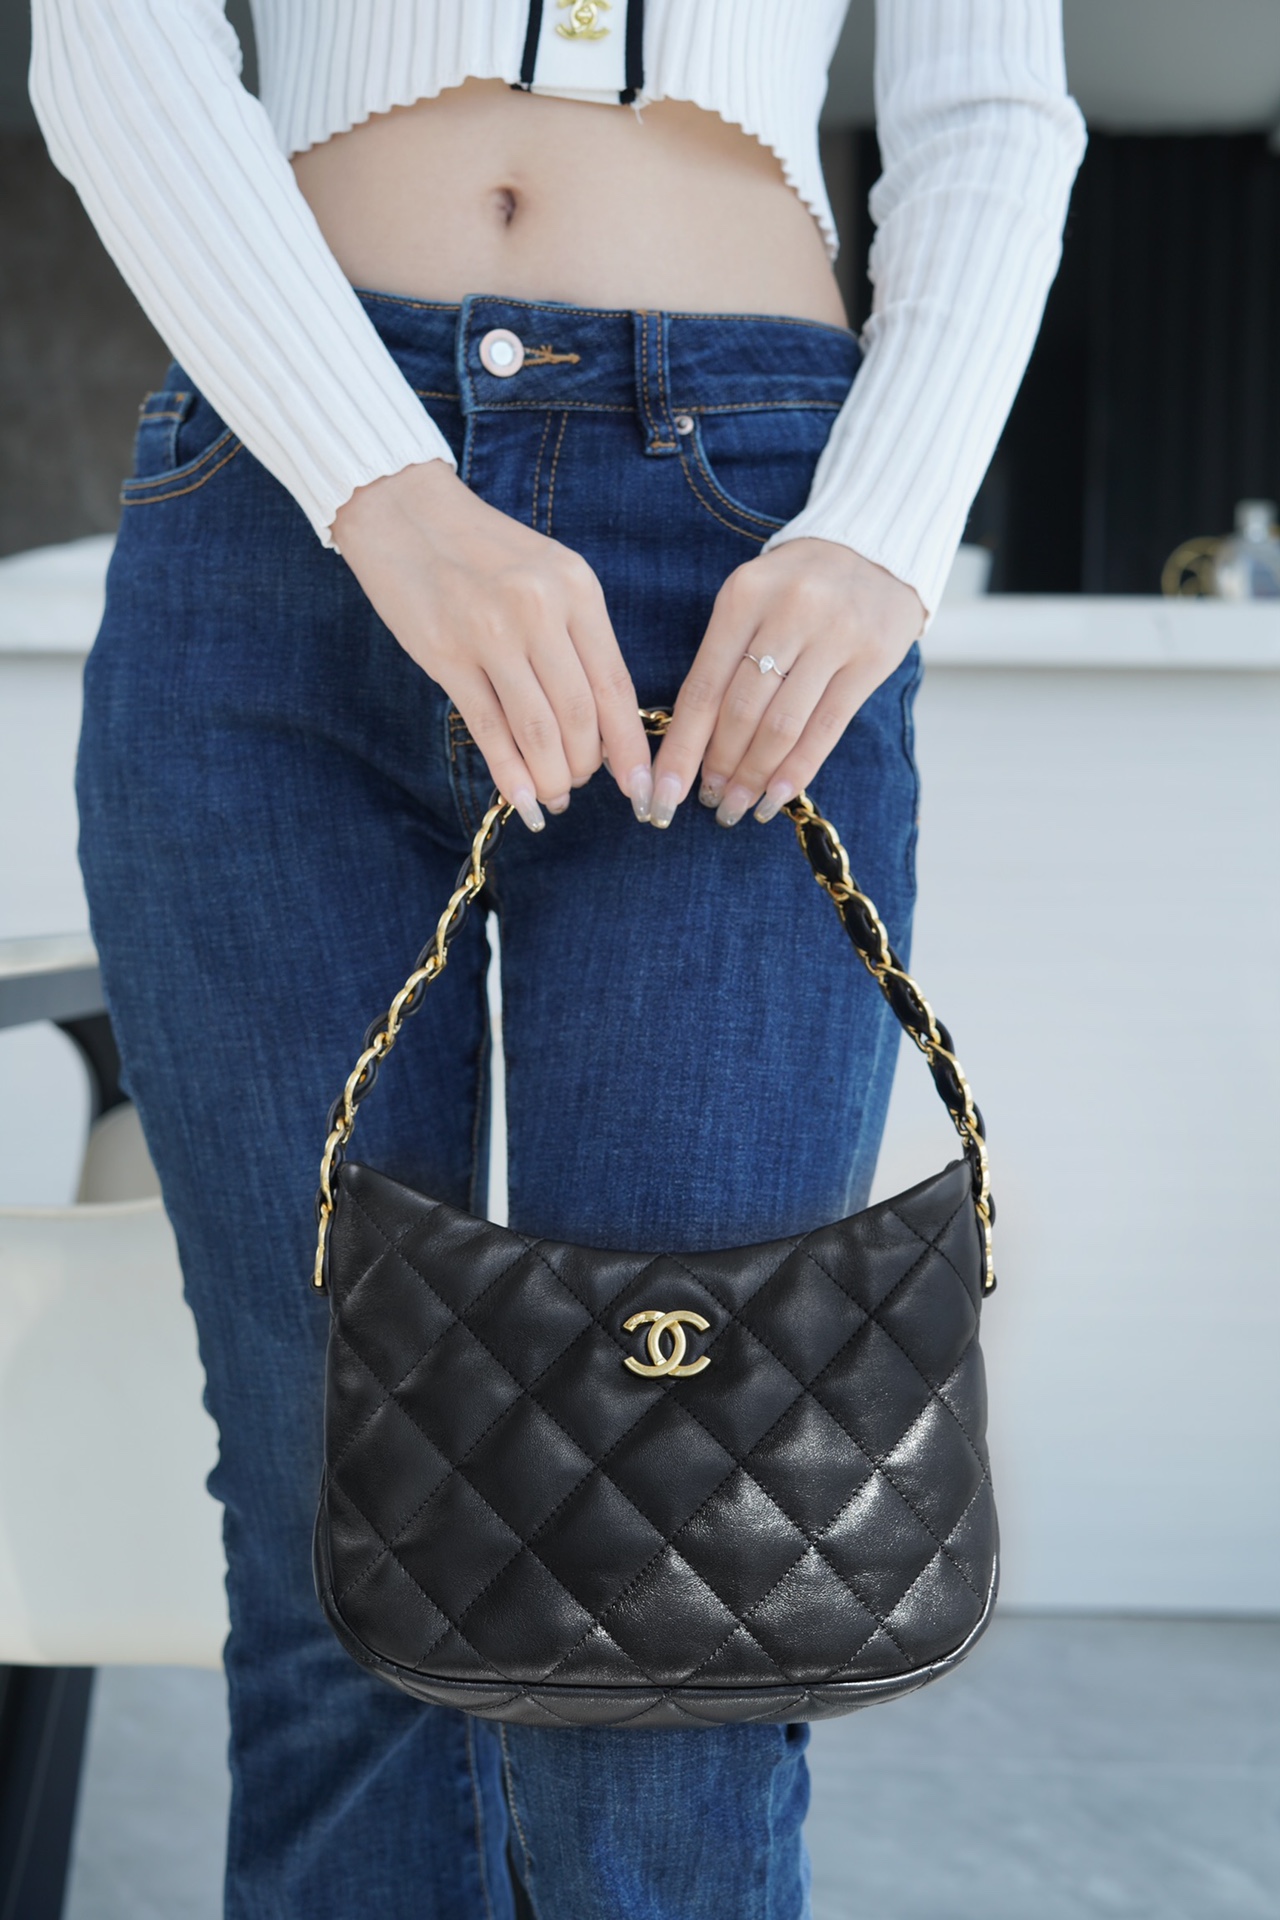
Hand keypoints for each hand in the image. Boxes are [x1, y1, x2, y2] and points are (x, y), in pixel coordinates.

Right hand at [331, 460, 653, 830]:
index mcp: (576, 588)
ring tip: (554, 796)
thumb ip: (576, 638)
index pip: (615, 685)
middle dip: (586, 766)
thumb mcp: (547, 575)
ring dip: (552, 776)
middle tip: (581, 785)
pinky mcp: (447, 655)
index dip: (630, 747)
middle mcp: (540, 609)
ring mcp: (491, 633)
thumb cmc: (482, 551)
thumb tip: (602, 721)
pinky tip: (523, 798)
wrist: (403, 512)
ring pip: (538, 729)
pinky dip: (511, 773)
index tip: (641, 787)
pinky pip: (489, 728)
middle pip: (580, 714)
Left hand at [647, 540, 924, 828]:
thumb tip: (693, 743)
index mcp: (743, 596)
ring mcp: (834, 636)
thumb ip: (723, 660)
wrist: (876, 550)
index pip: (703, 686)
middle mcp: (788, 612)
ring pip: (782, 725)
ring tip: (737, 805)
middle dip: (719, 767)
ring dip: (754, 775)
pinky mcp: (870, 660)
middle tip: (710, 802)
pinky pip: (826, 728)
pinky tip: (777, 796)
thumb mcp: (750, 601)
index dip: (681, 746)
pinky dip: (797, 770)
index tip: (663, 791)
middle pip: (741, 711)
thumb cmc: (797, 586)